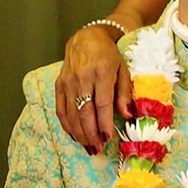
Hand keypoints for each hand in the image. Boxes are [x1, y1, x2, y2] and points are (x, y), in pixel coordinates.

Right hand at [55, 25, 133, 153]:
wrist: (86, 38)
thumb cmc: (109, 56)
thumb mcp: (123, 70)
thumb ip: (124, 93)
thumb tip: (128, 115)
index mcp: (101, 72)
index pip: (102, 103)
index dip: (104, 123)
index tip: (108, 137)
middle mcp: (82, 78)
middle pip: (84, 112)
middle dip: (91, 133)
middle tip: (97, 149)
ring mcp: (68, 82)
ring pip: (71, 113)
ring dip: (79, 133)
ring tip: (89, 147)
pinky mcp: (59, 85)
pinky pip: (61, 109)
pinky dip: (67, 125)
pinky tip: (75, 136)